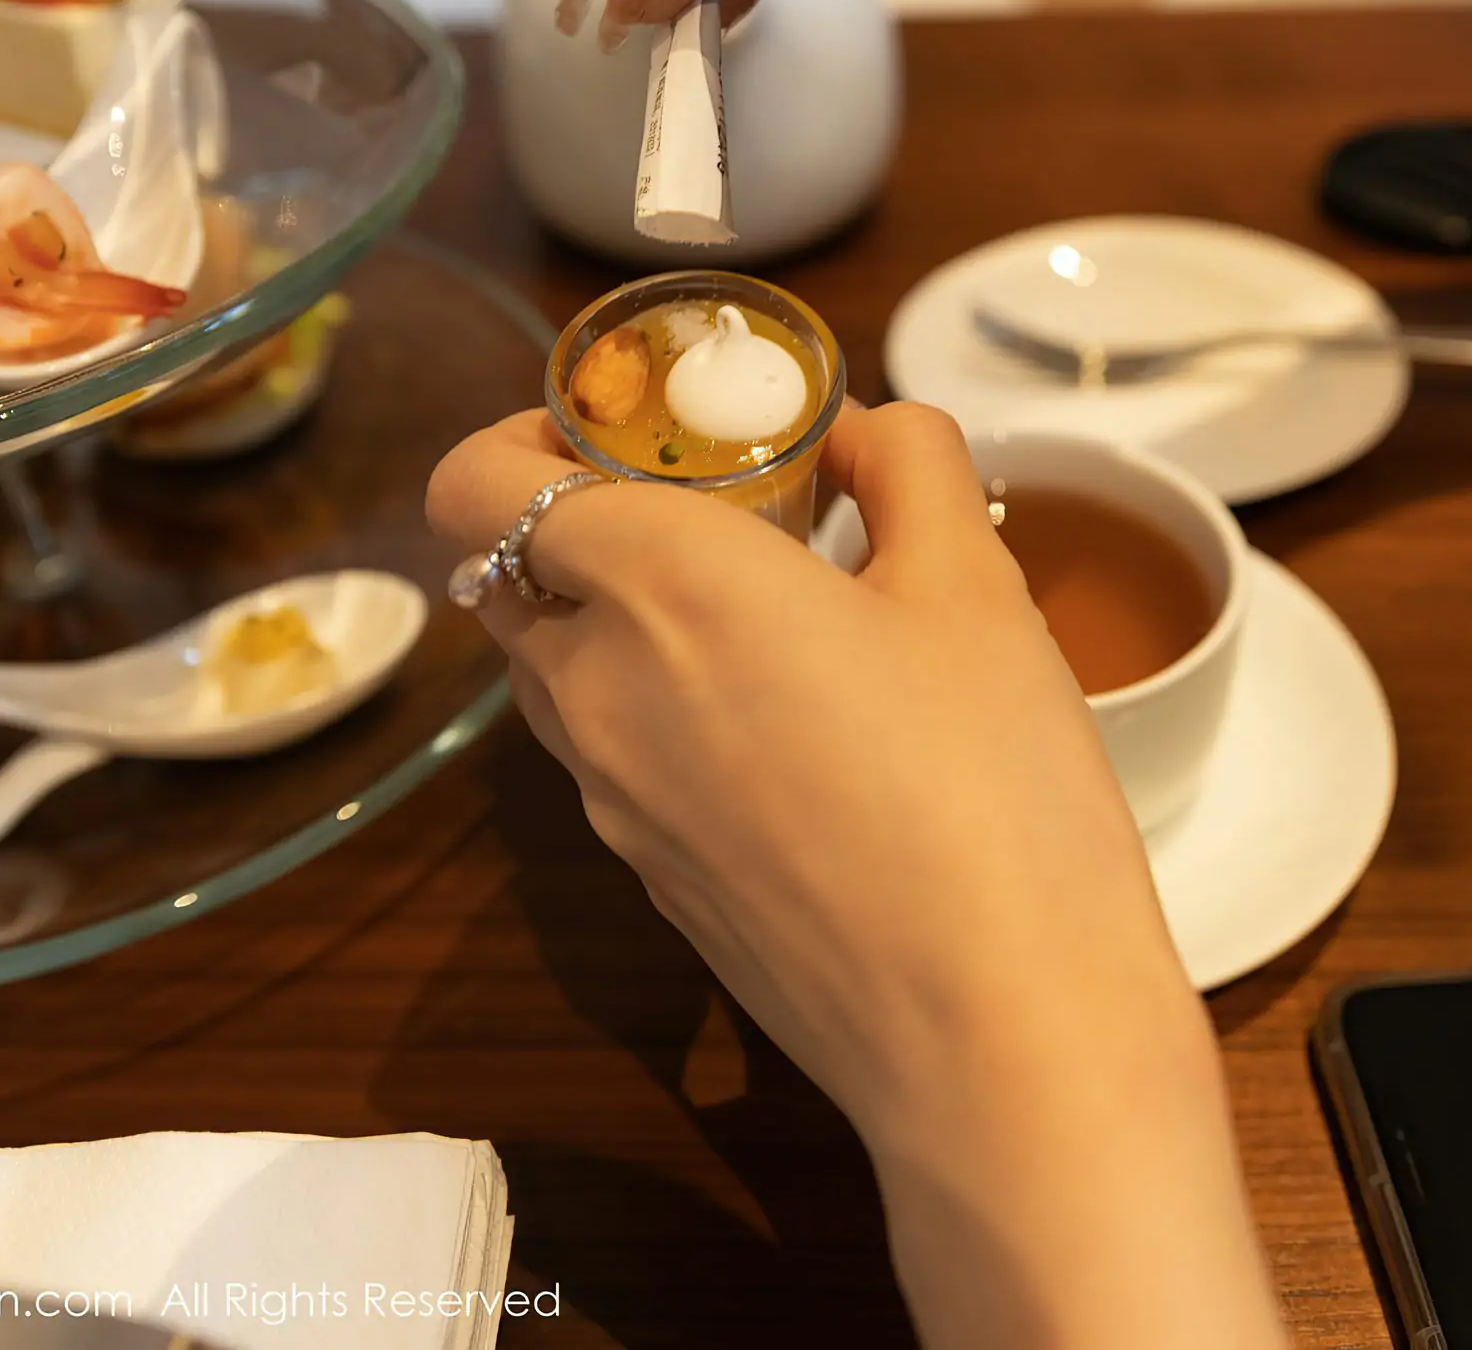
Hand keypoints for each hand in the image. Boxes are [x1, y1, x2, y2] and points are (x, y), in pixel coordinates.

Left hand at [429, 403, 1287, 1348]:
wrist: (997, 1038)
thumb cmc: (991, 786)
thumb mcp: (976, 585)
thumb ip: (909, 469)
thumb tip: (866, 435)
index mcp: (654, 581)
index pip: (474, 485)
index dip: (520, 441)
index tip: (627, 433)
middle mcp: (593, 689)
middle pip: (509, 578)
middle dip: (582, 528)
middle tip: (714, 511)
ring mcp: (610, 802)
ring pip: (556, 676)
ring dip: (619, 626)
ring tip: (766, 619)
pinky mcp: (651, 883)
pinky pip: (614, 764)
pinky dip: (663, 719)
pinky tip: (797, 735)